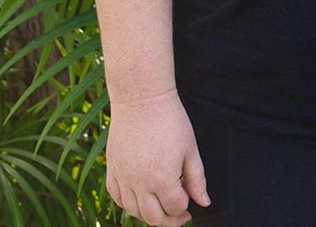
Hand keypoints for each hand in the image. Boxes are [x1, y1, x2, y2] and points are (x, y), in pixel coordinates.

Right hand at [105, 90, 209, 226]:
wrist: (141, 100)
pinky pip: (116, 198)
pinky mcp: (112, 170)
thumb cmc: (170, 120)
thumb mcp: (191, 149)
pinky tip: (139, 198)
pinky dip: (128, 203)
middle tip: (178, 213)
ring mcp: (123, 178)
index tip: (190, 201)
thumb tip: (204, 202)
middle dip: (169, 220)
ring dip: (149, 214)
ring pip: (133, 212)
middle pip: (153, 218)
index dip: (185, 208)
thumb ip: (197, 179)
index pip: (175, 208)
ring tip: (161, 205)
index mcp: (162, 179)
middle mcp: (139, 184)